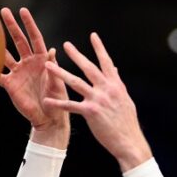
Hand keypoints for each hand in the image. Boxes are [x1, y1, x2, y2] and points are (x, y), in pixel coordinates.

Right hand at [0, 8, 67, 130]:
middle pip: (19, 41)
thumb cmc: (57, 100)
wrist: (48, 118)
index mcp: (42, 59)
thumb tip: (52, 50)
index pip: (35, 38)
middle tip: (3, 11)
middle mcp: (29, 62)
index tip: (22, 10)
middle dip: (12, 26)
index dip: (29, 24)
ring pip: (5, 55)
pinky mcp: (10, 85)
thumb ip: (53, 68)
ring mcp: (18, 72)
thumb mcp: (58, 83)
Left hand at [43, 33, 150, 169]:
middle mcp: (107, 89)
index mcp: (116, 85)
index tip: (93, 35)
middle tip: (65, 45)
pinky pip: (70, 106)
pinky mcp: (90, 112)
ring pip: (75, 82)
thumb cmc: (126, 122)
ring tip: (48, 66)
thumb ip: (117, 83)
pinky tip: (46, 101)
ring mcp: (98, 99)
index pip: (106, 62)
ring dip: (60, 73)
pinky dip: (58, 104)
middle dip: (76, 55)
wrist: (129, 141)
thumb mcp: (125, 99)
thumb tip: (114, 69)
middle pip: (89, 67)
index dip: (99, 48)